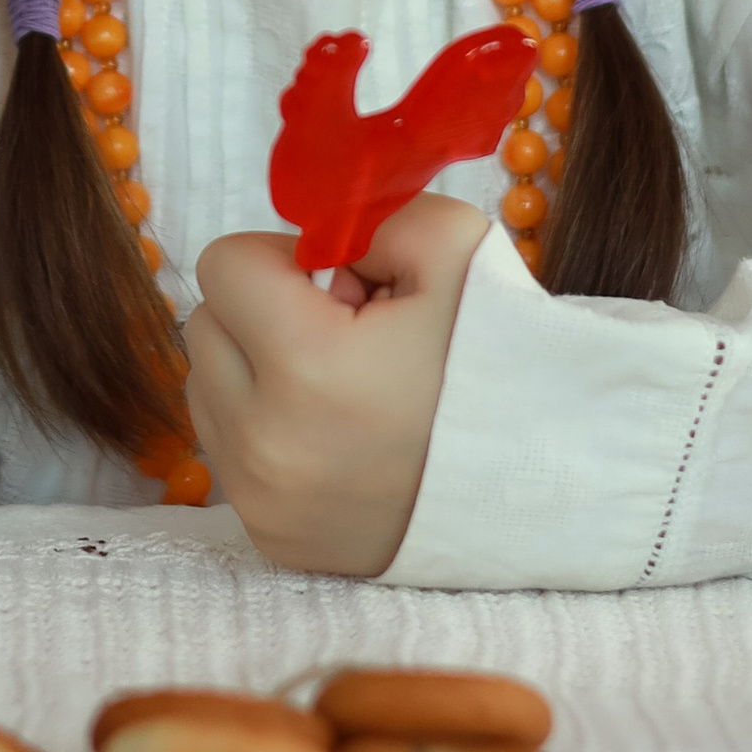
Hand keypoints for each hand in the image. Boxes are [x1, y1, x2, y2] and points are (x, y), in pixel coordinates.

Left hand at [184, 192, 492, 576]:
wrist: (545, 488)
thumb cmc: (499, 364)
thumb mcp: (457, 247)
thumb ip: (372, 214)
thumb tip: (313, 245)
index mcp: (307, 363)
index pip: (223, 265)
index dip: (282, 257)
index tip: (340, 283)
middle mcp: (266, 441)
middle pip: (205, 325)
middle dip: (263, 312)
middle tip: (347, 331)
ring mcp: (264, 498)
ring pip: (208, 389)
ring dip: (256, 370)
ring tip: (342, 383)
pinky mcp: (270, 537)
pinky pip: (227, 453)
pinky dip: (265, 429)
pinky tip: (334, 432)